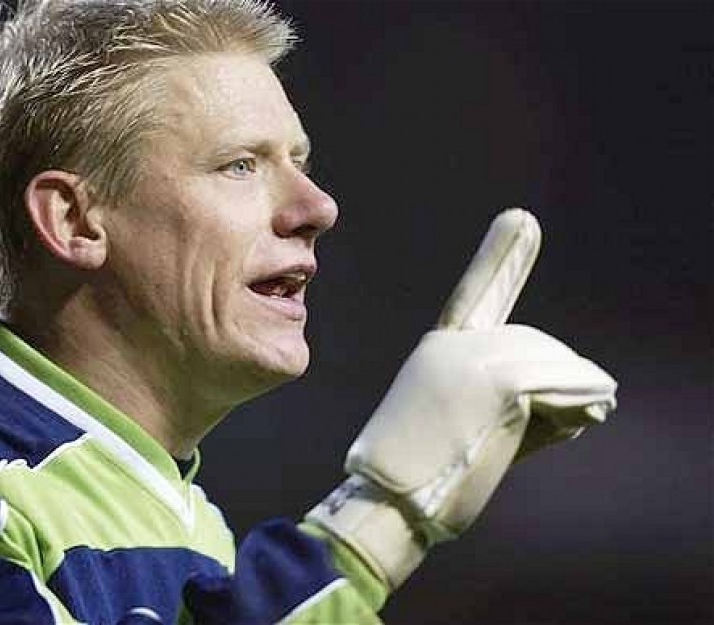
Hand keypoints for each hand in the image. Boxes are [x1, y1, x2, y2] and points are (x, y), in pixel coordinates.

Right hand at [307, 208, 616, 589]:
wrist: (390, 502)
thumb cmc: (426, 477)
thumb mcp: (469, 429)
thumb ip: (520, 404)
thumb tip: (593, 400)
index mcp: (440, 351)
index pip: (478, 296)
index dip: (503, 258)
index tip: (522, 220)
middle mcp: (454, 345)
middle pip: (538, 349)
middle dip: (555, 387)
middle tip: (526, 431)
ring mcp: (475, 359)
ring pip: (557, 368)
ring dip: (566, 404)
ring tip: (524, 439)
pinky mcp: (499, 382)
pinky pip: (568, 387)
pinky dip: (583, 407)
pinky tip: (576, 419)